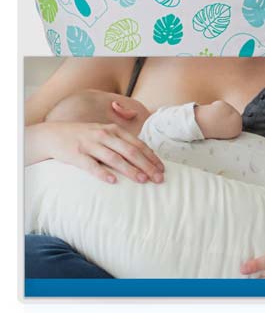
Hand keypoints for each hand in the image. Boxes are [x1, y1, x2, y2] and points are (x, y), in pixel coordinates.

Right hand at [26, 120, 164, 184]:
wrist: (54, 135)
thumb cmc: (85, 136)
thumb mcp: (105, 133)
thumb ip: (122, 142)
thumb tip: (145, 155)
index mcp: (114, 130)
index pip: (138, 144)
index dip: (152, 157)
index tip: (162, 169)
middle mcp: (105, 136)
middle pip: (131, 151)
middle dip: (147, 165)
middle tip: (158, 178)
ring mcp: (90, 145)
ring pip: (115, 158)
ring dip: (130, 170)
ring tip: (142, 180)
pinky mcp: (76, 155)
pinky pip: (91, 166)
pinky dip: (102, 173)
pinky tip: (112, 181)